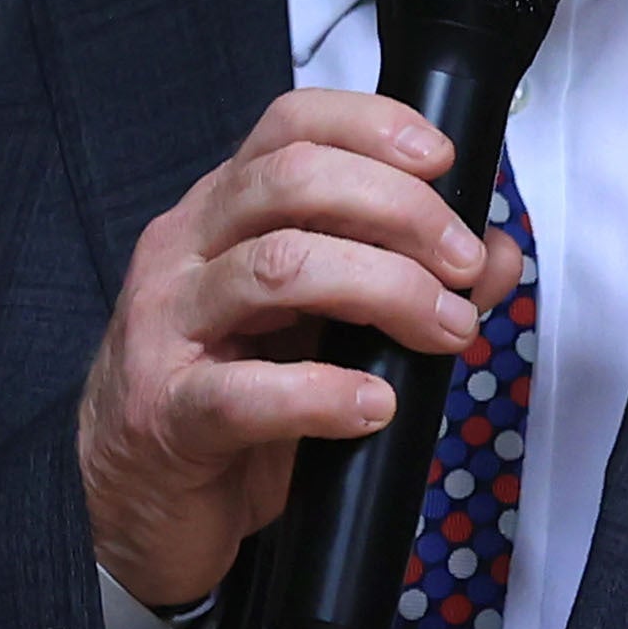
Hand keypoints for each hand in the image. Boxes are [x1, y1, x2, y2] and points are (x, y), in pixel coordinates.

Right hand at [75, 89, 522, 609]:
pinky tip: (375, 405)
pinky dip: (326, 395)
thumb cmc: (229, 401)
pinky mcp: (165, 412)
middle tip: (460, 265)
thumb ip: (406, 278)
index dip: (372, 126)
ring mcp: (167, 327)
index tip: (442, 162)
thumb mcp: (323, 327)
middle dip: (400, 211)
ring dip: (385, 290)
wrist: (135, 505)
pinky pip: (246, 391)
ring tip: (444, 330)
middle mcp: (186, 249)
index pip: (291, 123)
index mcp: (222, 212)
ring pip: (278, 266)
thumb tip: (493, 255)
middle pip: (293, 179)